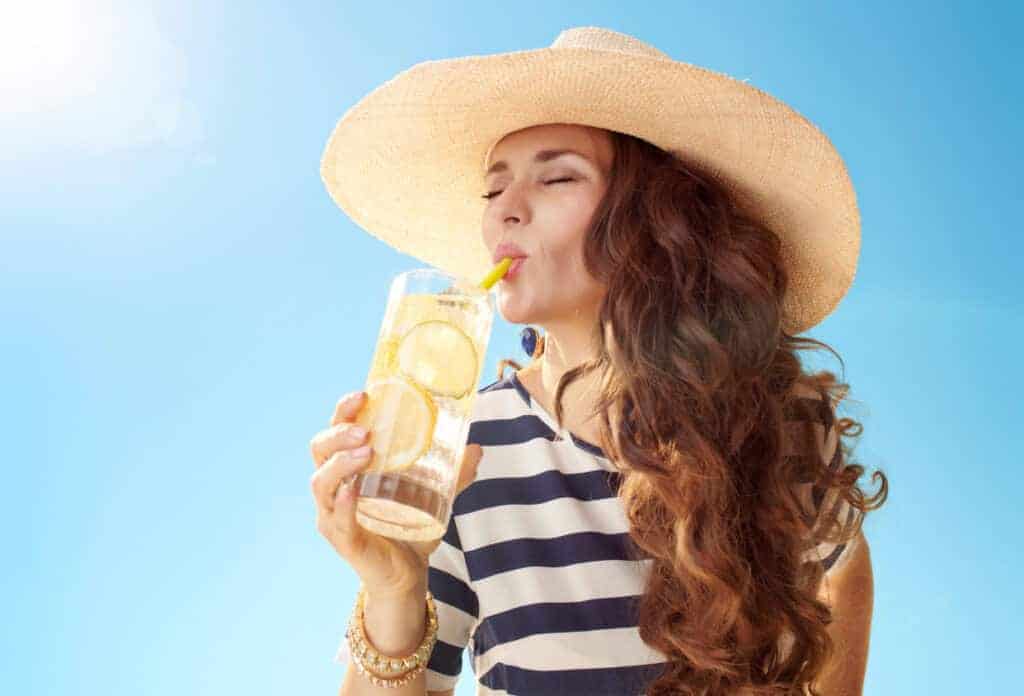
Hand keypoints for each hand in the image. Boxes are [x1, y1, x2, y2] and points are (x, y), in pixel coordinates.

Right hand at [309, 390, 482, 597]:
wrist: (408, 576)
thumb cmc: (410, 530)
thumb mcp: (436, 496)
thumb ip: (454, 473)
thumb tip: (477, 447)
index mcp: (350, 468)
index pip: (335, 431)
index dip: (344, 411)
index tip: (363, 394)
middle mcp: (335, 488)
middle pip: (319, 450)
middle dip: (338, 433)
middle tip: (365, 429)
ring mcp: (334, 515)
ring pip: (320, 482)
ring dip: (340, 464)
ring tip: (365, 452)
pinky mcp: (343, 540)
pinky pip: (335, 519)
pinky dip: (342, 503)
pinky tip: (352, 490)